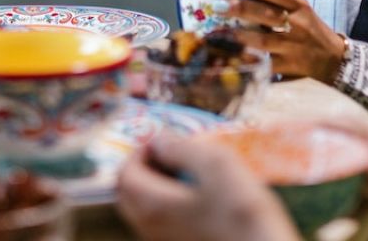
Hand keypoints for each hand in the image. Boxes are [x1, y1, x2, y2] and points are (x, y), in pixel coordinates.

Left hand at [117, 134, 298, 240]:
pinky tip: (203, 193)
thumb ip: (182, 147)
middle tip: (171, 151)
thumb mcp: (216, 164)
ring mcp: (166, 240)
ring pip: (146, 208)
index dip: (140, 149)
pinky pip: (165, 220)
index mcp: (153, 205)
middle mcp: (152, 227)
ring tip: (191, 169)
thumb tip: (159, 139)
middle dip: (145, 166)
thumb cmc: (242, 211)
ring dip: (159, 183)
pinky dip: (172, 201)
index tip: (164, 137)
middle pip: (130, 193)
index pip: (125, 173)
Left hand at [225, 0, 345, 81]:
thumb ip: (275, 2)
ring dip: (238, 36)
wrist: (334, 60)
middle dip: (242, 10)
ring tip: (217, 31)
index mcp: (301, 7)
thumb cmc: (309, 29)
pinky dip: (247, 61)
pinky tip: (229, 58)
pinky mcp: (289, 67)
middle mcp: (298, 25)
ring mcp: (293, 48)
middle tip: (219, 5)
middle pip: (268, 15)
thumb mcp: (299, 11)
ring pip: (263, 41)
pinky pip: (264, 65)